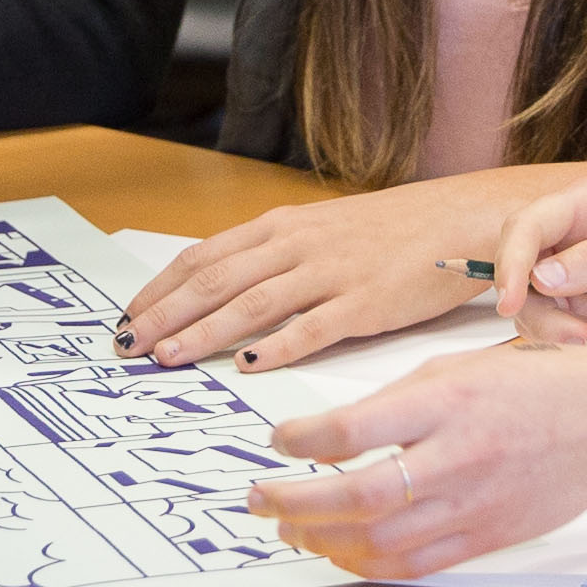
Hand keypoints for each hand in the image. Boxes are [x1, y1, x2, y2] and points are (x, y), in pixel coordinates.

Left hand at [120, 175, 527, 372]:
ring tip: (169, 359)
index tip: (127, 319)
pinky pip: (313, 327)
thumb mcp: (320, 233)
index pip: (203, 257)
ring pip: (252, 304)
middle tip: (126, 347)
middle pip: (216, 281)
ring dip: (205, 333)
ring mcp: (330, 273)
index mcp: (282, 228)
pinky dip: (277, 347)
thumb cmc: (389, 234)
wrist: (460, 220)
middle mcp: (298, 245)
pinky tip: (248, 366)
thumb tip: (219, 294)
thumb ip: (273, 260)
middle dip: (165, 315)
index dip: (160, 290)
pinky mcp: (366, 303)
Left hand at [249, 344, 586, 577]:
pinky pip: (412, 564)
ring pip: (378, 540)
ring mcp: (472, 505)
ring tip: (290, 526)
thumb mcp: (457, 366)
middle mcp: (457, 457)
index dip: (300, 440)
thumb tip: (331, 432)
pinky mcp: (485, 538)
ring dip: (321, 538)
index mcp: (446, 401)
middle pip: (357, 496)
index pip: (353, 429)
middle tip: (259, 498)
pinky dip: (366, 562)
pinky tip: (339, 549)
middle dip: (294, 502)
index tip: (277, 441)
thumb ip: (394, 401)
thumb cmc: (534, 387)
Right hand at [479, 179, 586, 347]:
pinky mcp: (586, 314)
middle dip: (543, 313)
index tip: (512, 302)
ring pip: (535, 313)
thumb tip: (540, 277)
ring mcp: (576, 279)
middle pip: (518, 274)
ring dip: (571, 334)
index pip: (526, 226)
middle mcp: (573, 239)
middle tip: (584, 340)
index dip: (509, 262)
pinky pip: (562, 336)